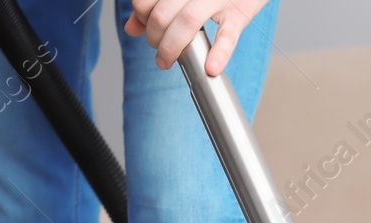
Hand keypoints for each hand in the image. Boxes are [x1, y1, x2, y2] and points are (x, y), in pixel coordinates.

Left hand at [124, 0, 269, 74]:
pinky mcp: (240, 13)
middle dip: (154, 38)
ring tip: (167, 61)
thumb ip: (154, 6)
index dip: (141, 18)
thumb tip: (131, 28)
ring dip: (171, 47)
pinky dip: (219, 53)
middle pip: (162, 15)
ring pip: (187, 22)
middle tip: (159, 51)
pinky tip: (211, 68)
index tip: (147, 28)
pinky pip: (227, 35)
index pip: (146, 1)